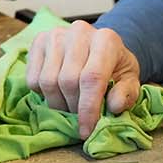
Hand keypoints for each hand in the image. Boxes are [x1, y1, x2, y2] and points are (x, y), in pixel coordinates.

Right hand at [26, 20, 141, 136]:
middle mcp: (80, 32)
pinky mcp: (40, 41)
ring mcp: (57, 34)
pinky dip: (42, 94)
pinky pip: (33, 79)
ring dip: (57, 103)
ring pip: (48, 81)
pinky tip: (57, 91)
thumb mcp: (129, 81)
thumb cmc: (115, 67)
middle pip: (67, 81)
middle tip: (79, 117)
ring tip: (69, 105)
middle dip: (73, 108)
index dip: (87, 109)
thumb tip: (114, 106)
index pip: (92, 78)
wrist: (99, 47)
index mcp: (106, 40)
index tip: (85, 131)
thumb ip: (126, 94)